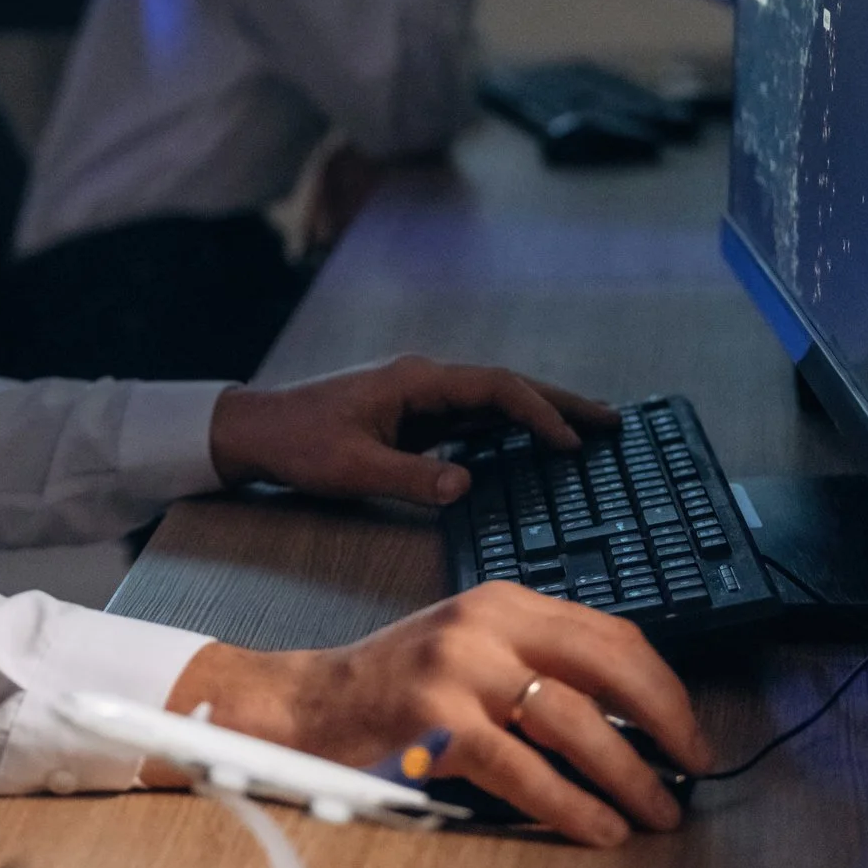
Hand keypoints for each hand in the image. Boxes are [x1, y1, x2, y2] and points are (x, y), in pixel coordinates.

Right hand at [163, 584, 711, 844]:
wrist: (307, 704)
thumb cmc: (395, 686)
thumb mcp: (473, 649)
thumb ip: (538, 662)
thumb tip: (631, 714)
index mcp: (505, 601)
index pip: (610, 632)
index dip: (664, 684)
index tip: (690, 728)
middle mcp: (487, 623)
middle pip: (609, 664)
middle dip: (667, 720)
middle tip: (695, 766)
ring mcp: (461, 668)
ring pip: (576, 719)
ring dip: (629, 774)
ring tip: (654, 810)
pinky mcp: (438, 720)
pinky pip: (525, 769)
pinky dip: (572, 803)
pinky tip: (597, 826)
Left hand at [208, 354, 616, 505]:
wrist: (255, 431)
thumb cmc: (299, 444)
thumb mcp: (353, 467)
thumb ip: (411, 477)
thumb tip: (467, 486)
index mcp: (416, 382)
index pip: (493, 388)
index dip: (536, 411)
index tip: (570, 441)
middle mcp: (424, 381)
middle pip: (505, 385)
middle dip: (559, 401)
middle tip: (612, 421)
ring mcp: (420, 397)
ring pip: (493, 400)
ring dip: (539, 412)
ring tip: (588, 432)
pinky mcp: (413, 417)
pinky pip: (473, 418)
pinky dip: (509, 427)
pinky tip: (532, 447)